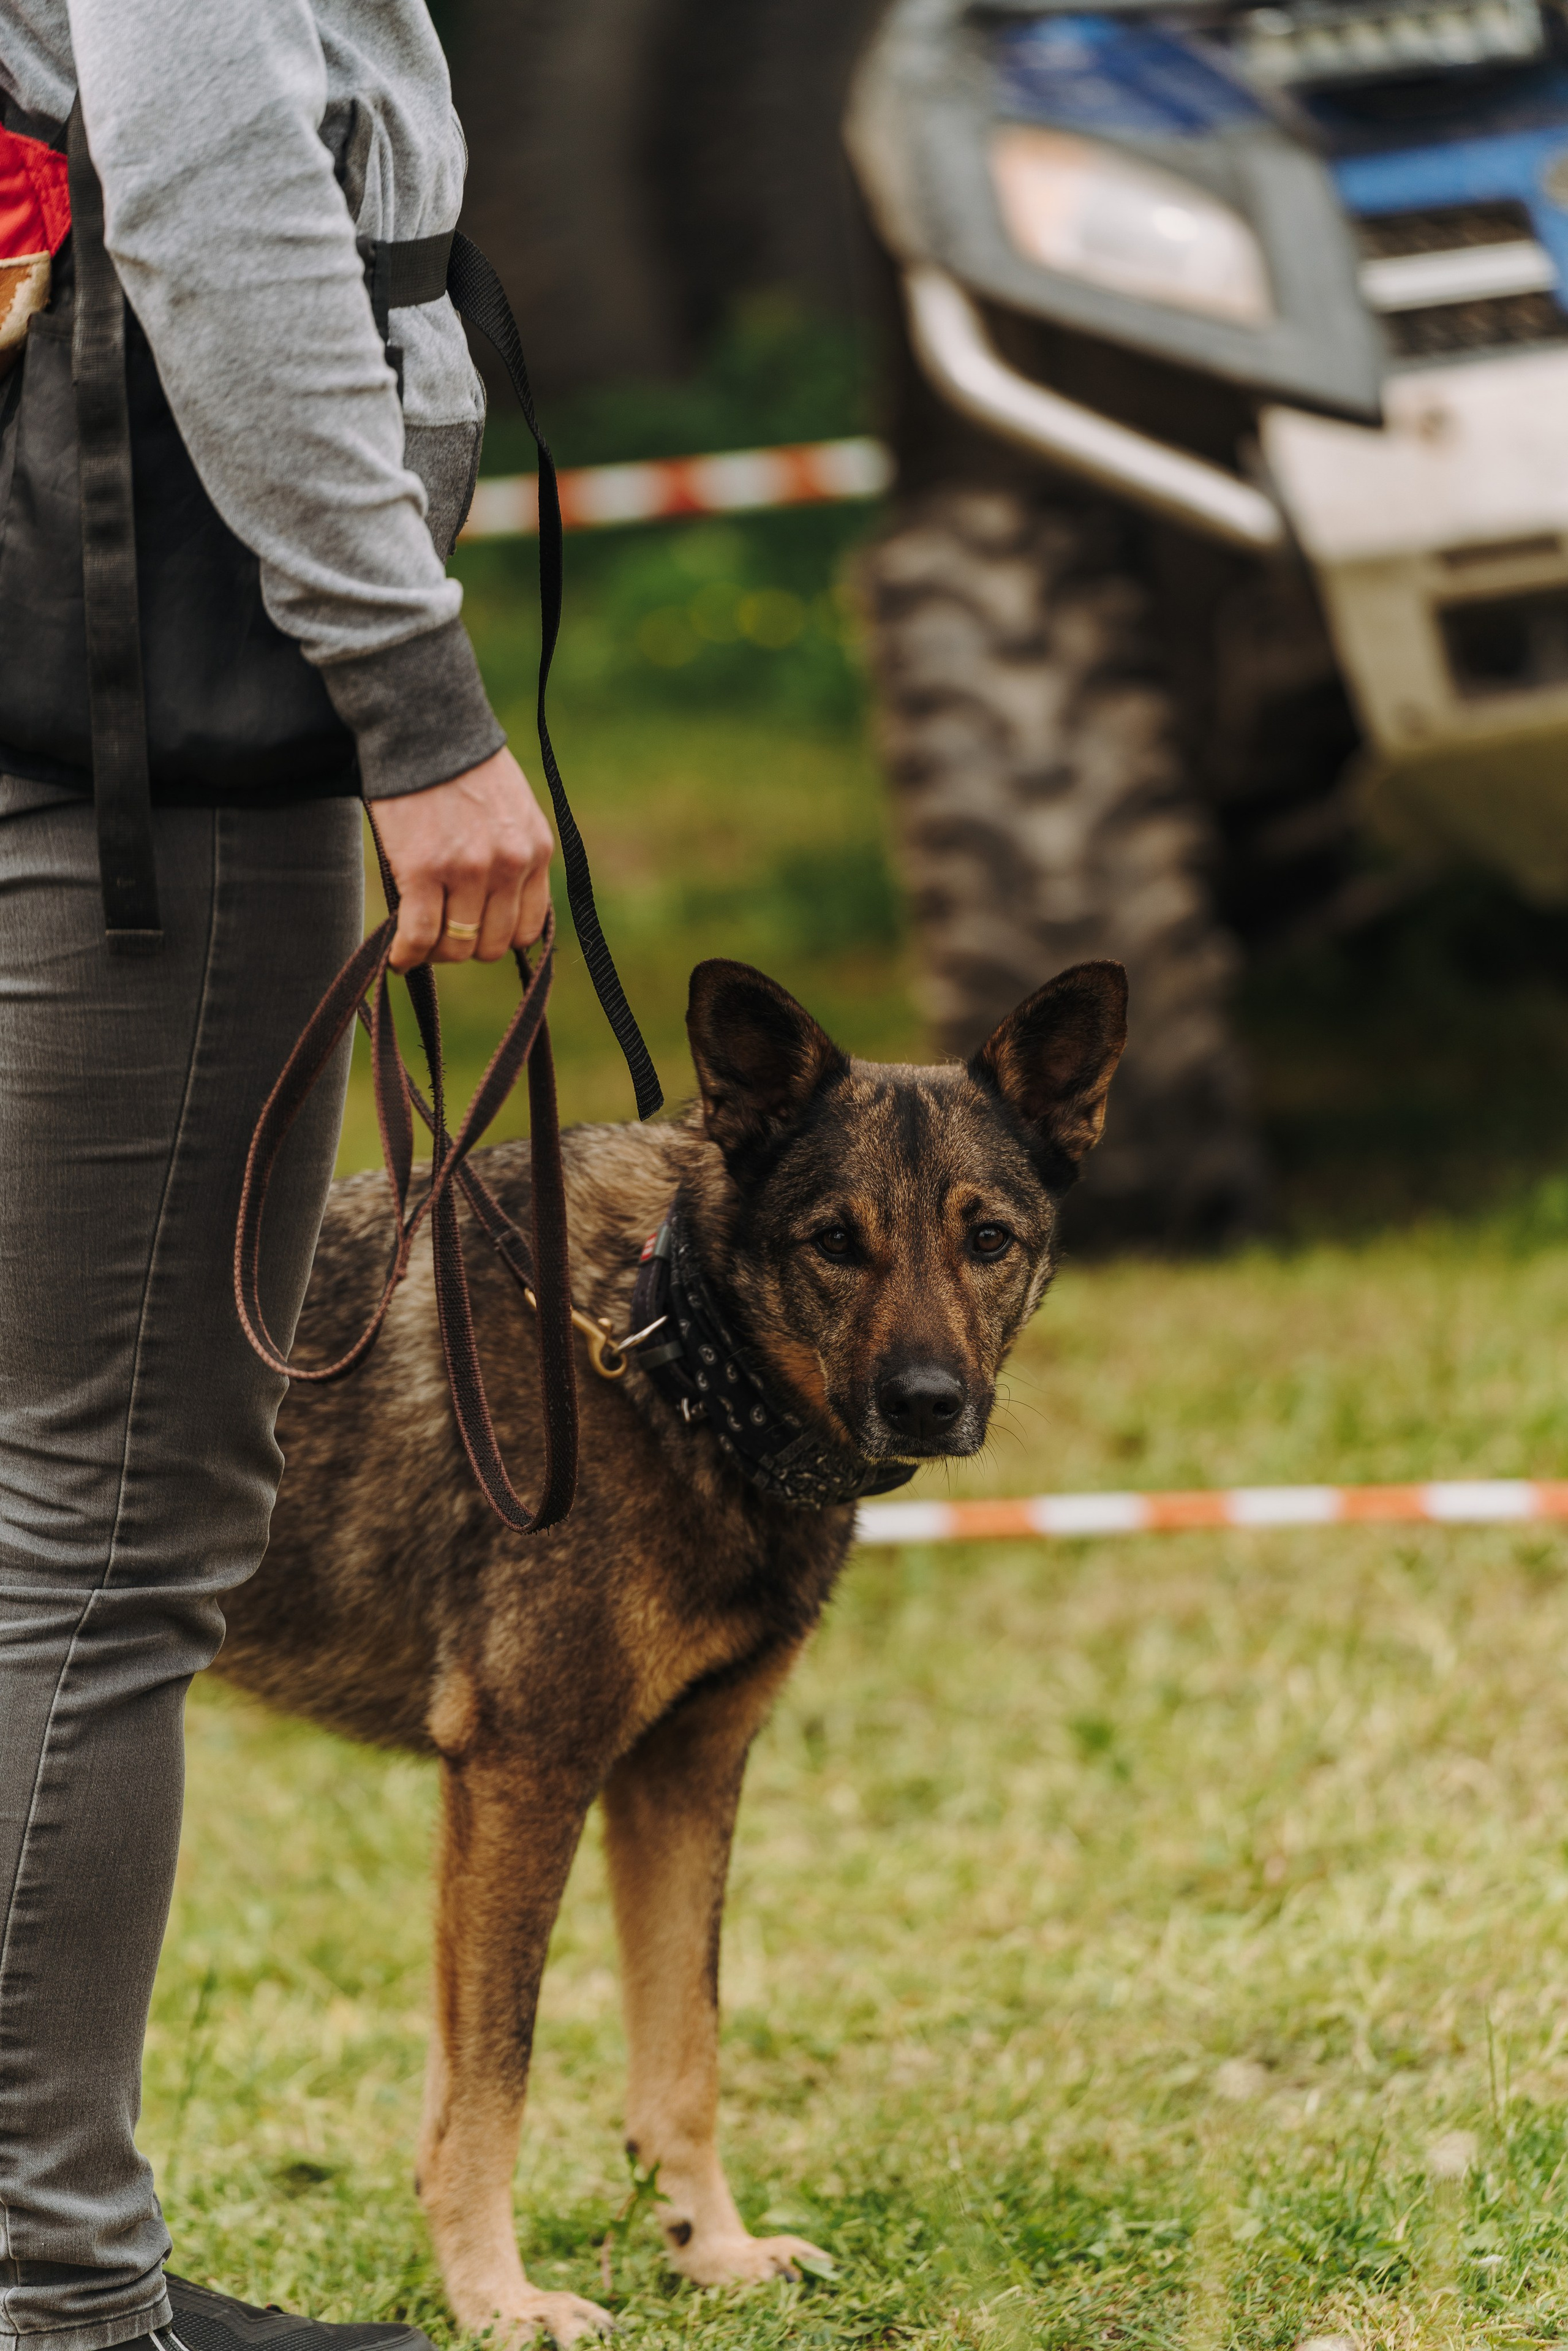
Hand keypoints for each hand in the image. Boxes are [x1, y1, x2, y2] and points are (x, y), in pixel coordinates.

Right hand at [371, 746, 553, 970]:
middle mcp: (510, 865)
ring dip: (433, 952)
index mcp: (535, 851)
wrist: (425, 726)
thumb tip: (493, 908)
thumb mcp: (510, 811)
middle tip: (438, 936)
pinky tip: (396, 956)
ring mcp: (469, 869)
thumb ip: (512, 856)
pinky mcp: (425, 869)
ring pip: (456, 946)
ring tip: (415, 942)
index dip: (496, 938)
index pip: (527, 929)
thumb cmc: (460, 766)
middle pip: (491, 945)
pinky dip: (406, 955)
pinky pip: (420, 936)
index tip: (472, 933)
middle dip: (464, 947)